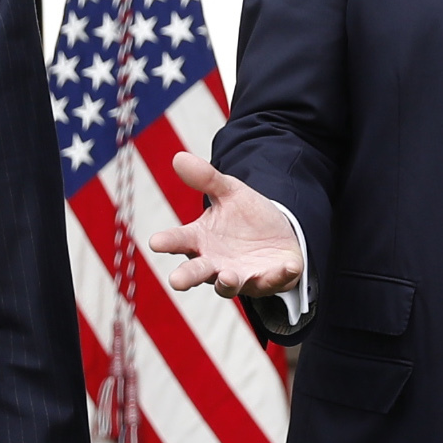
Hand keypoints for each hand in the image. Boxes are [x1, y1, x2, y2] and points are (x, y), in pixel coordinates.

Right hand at [146, 154, 304, 300]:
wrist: (278, 232)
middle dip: (187, 277)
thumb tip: (179, 157)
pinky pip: (273, 281)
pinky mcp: (267, 280)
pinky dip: (278, 276)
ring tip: (226, 276)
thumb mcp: (229, 192)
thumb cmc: (245, 216)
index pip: (179, 241)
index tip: (156, 242)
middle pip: (197, 272)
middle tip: (176, 281)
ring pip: (229, 285)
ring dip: (227, 282)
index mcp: (200, 240)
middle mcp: (215, 263)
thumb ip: (206, 178)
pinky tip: (287, 267)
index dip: (167, 242)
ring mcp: (240, 276)